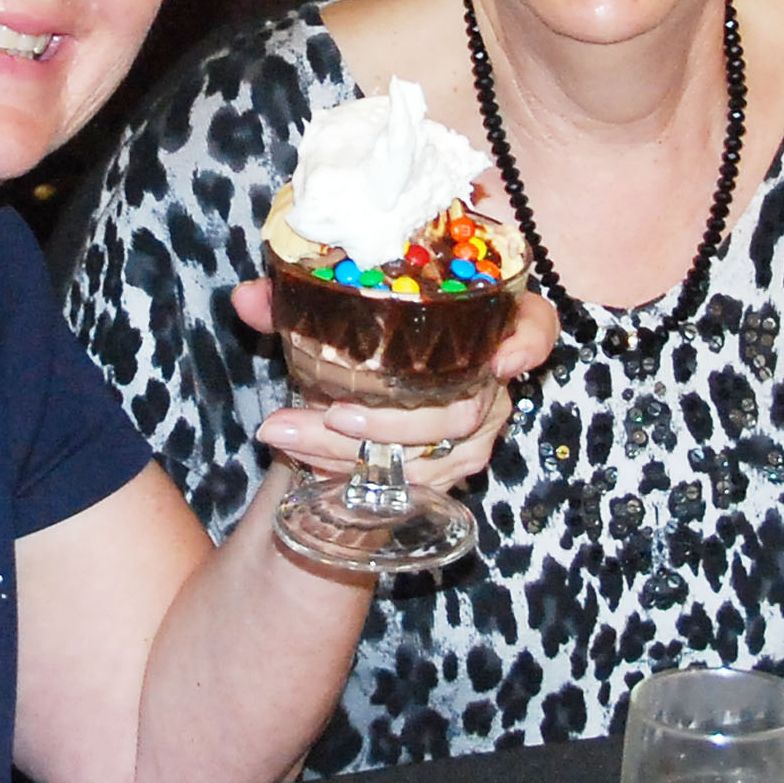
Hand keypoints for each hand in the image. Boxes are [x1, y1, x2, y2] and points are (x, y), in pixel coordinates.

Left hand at [229, 279, 555, 491]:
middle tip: (329, 413)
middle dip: (391, 419)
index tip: (503, 359)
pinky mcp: (445, 471)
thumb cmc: (358, 336)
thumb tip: (247, 299)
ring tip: (289, 435)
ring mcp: (474, 433)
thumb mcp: (328, 312)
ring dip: (355, 451)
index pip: (536, 328)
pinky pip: (409, 483)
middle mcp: (489, 380)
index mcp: (483, 323)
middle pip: (462, 408)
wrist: (350, 391)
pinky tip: (303, 459)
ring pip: (431, 455)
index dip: (529, 344)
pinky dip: (350, 471)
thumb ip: (291, 302)